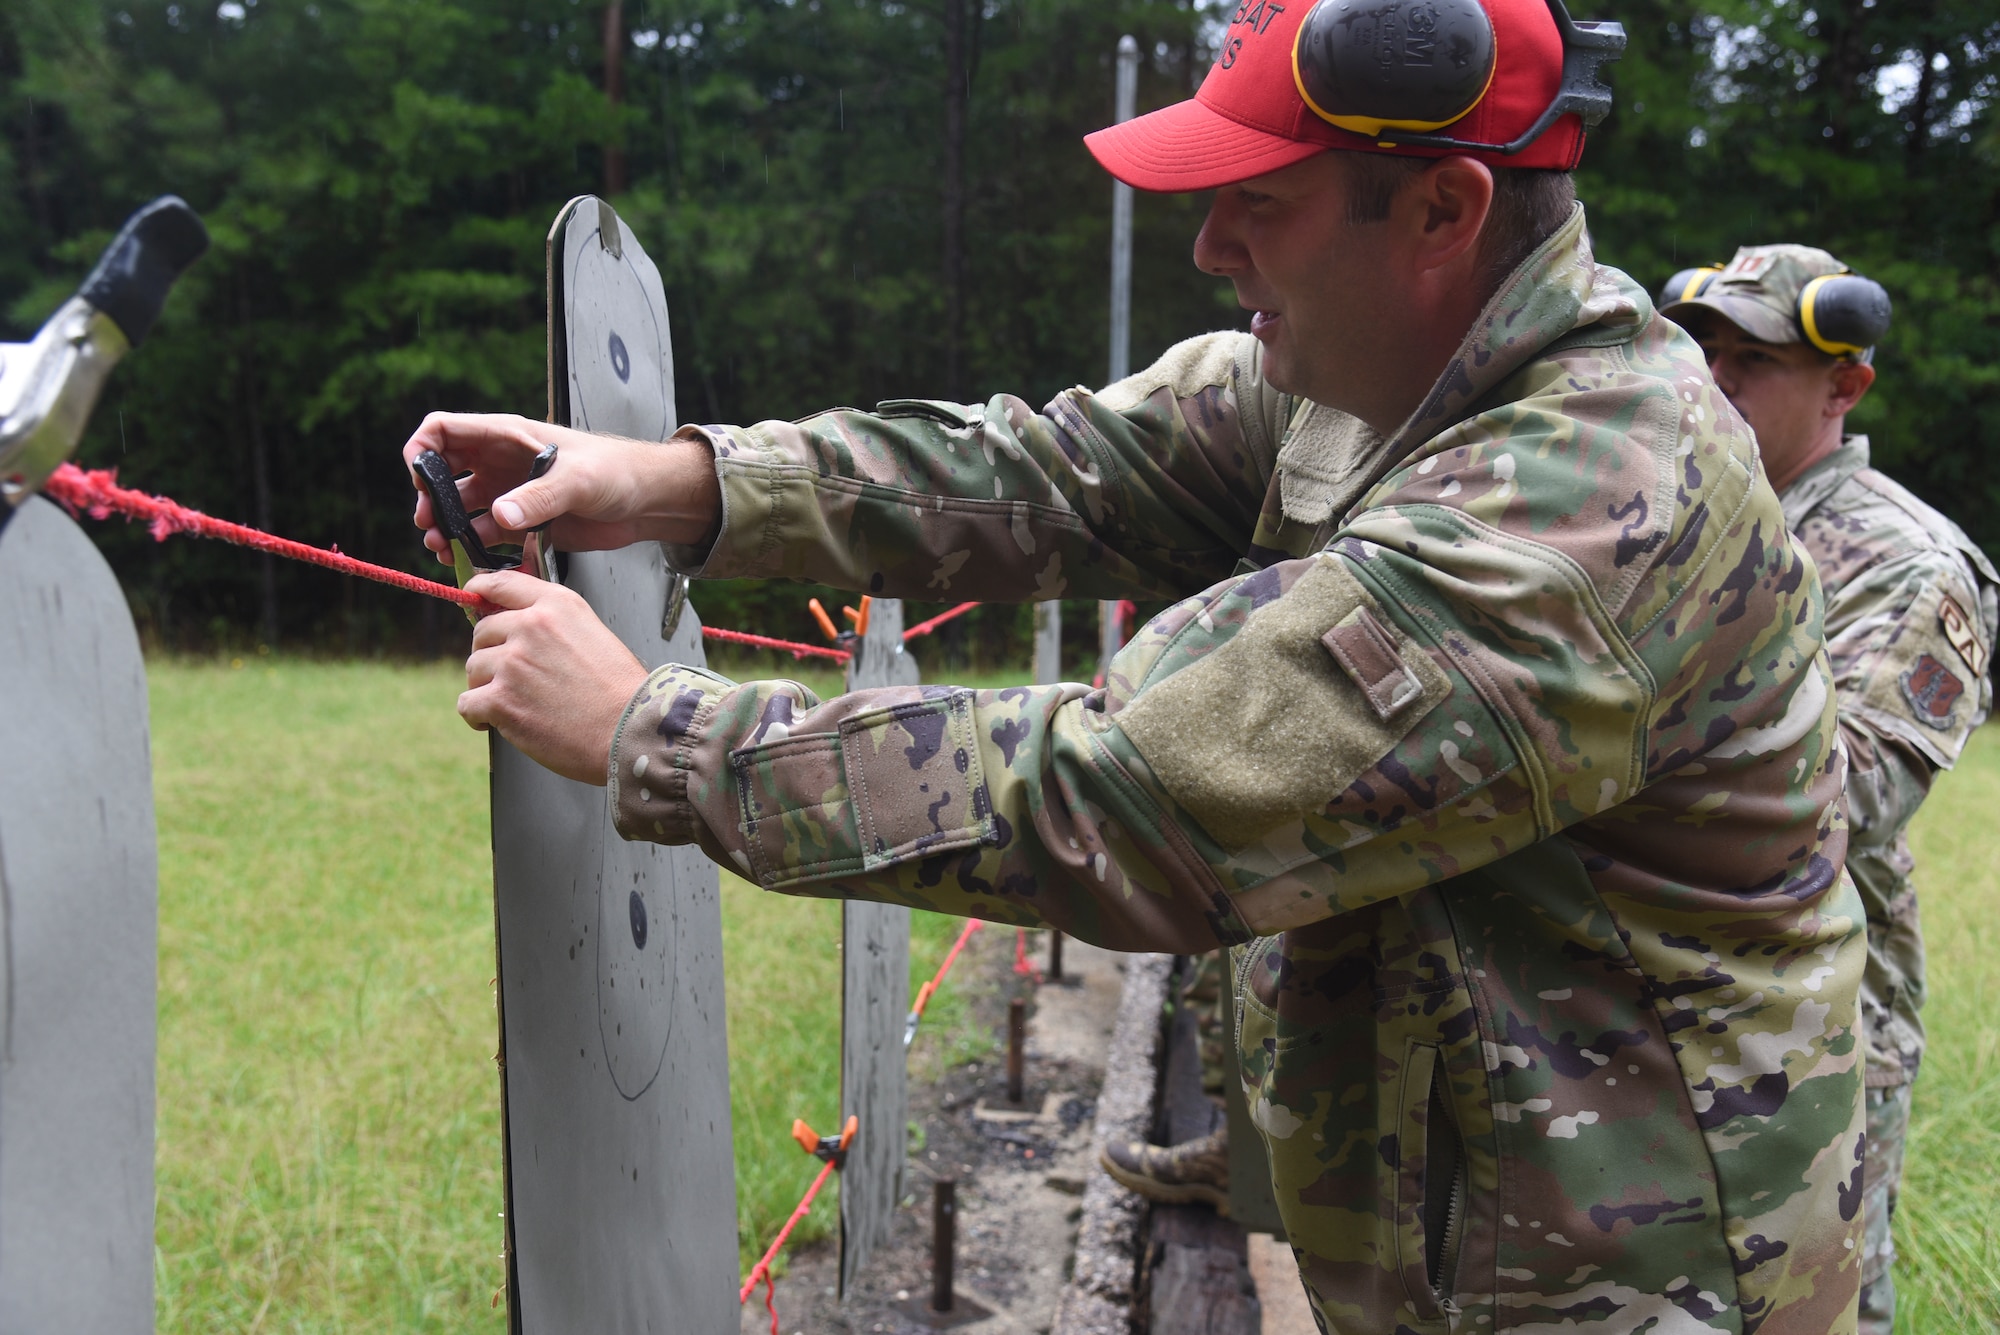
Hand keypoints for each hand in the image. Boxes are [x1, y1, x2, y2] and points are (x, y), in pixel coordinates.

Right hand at [402, 412, 721, 564]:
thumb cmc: (617, 472)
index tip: (419, 479)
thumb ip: (539, 498)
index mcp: (506, 436)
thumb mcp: (578, 479)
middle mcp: (499, 464)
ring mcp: (509, 494)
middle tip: (429, 525)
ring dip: (447, 529)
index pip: (444, 431)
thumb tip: (499, 515)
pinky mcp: (523, 523)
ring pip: (461, 510)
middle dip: (429, 499)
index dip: (422, 450)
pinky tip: (471, 564)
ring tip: (443, 550)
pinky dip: (472, 550)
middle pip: (443, 475)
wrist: (648, 500)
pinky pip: (486, 536)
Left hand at [457, 570, 651, 783]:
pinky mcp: (500, 699)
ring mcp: (512, 662)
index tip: (471, 596)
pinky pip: (467, 703)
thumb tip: (518, 628)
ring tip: (515, 703)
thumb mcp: (593, 633)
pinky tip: (496, 721)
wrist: (629, 730)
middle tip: (513, 678)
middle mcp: (531, 627)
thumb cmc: (619, 692)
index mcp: (557, 606)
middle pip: (483, 632)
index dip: (480, 591)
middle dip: (491, 654)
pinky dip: (478, 716)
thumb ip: (554, 622)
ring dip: (486, 687)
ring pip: (474, 668)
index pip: (502, 584)